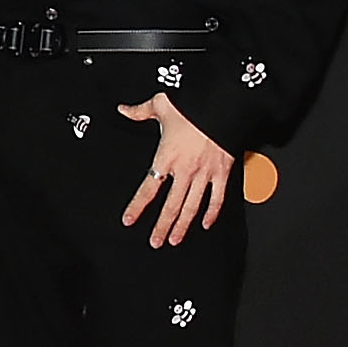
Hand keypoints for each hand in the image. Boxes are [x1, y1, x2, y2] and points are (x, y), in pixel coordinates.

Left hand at [117, 94, 233, 248]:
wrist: (224, 105)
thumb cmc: (193, 106)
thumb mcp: (161, 105)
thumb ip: (140, 111)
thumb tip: (123, 109)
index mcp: (166, 157)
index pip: (148, 188)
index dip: (137, 206)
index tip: (129, 220)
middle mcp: (185, 169)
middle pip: (170, 205)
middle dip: (162, 226)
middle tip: (155, 241)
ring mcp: (205, 173)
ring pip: (192, 206)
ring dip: (183, 225)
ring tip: (175, 240)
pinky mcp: (223, 172)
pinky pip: (218, 197)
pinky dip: (212, 212)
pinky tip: (206, 224)